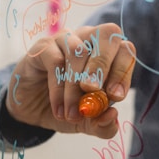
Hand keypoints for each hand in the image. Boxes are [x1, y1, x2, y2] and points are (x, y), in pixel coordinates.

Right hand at [6, 23, 135, 138]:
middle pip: (107, 34)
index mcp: (108, 54)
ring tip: (72, 114)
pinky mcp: (44, 46)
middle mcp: (90, 39)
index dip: (123, 71)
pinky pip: (55, 60)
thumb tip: (112, 115)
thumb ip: (103, 124)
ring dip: (76, 87)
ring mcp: (66, 39)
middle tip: (93, 92)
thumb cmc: (66, 107)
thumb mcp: (87, 122)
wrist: (32, 108)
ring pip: (79, 51)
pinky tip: (58, 109)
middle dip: (103, 67)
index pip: (126, 50)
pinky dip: (59, 88)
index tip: (115, 97)